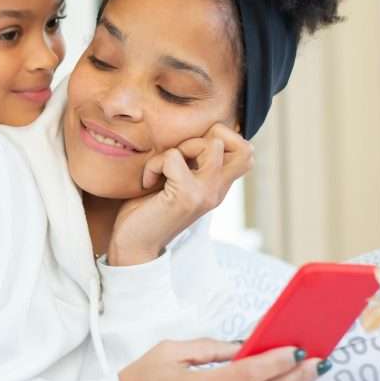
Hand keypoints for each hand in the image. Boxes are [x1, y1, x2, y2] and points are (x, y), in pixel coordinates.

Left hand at [108, 124, 252, 265]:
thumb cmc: (147, 211)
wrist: (133, 246)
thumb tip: (194, 133)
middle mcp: (218, 191)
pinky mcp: (187, 196)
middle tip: (178, 158)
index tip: (188, 154)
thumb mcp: (177, 181)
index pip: (246, 152)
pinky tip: (147, 182)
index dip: (220, 139)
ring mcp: (206, 194)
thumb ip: (191, 163)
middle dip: (207, 138)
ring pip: (211, 145)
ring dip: (177, 149)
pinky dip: (154, 164)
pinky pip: (173, 157)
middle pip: (244, 147)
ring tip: (161, 171)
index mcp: (217, 187)